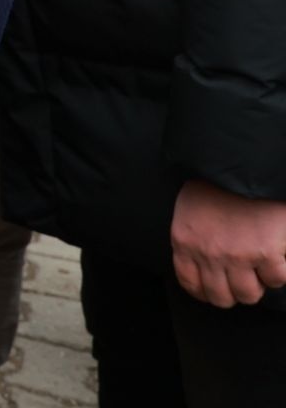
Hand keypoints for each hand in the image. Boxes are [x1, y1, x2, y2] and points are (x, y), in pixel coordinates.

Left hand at [170, 179, 285, 306]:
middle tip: (243, 279)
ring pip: (248, 295)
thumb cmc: (216, 184)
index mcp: (184, 241)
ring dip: (257, 285)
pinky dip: (278, 272)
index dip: (205, 292)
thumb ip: (193, 239)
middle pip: (220, 297)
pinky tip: (276, 257)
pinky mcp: (266, 253)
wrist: (242, 164)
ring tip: (260, 269)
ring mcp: (237, 255)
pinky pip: (275, 280)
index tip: (216, 289)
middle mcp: (208, 253)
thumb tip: (204, 265)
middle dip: (233, 292)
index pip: (190, 284)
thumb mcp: (189, 211)